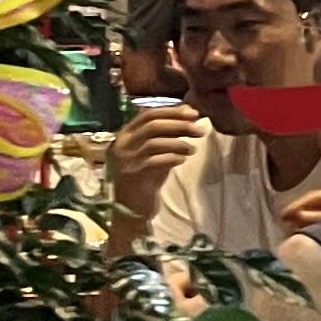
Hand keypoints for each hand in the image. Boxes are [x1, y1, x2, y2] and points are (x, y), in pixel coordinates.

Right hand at [108, 97, 201, 241]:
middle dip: (179, 124)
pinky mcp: (134, 176)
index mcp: (124, 135)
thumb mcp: (153, 153)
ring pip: (154, 142)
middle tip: (198, 129)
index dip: (172, 111)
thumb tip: (188, 116)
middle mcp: (122, 145)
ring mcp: (126, 161)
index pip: (148, 114)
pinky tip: (183, 159)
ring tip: (193, 148)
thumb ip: (166, 135)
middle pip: (152, 125)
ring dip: (179, 142)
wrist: (131, 209)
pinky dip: (173, 157)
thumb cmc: (145, 178)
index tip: (193, 113)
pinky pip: (156, 161)